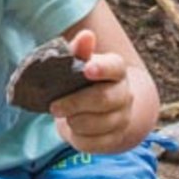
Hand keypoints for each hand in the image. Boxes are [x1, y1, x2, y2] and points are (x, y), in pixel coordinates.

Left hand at [50, 29, 136, 153]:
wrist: (95, 109)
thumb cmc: (82, 81)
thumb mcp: (77, 63)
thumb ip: (79, 51)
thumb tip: (86, 35)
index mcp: (116, 70)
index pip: (115, 67)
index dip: (102, 68)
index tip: (87, 69)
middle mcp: (124, 94)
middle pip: (104, 99)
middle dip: (75, 103)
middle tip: (54, 106)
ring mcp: (123, 117)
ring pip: (100, 124)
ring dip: (76, 121)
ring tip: (65, 117)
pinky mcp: (115, 138)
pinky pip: (96, 143)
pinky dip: (79, 138)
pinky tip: (73, 129)